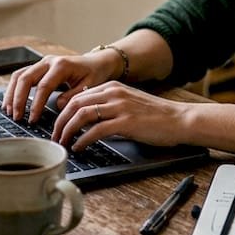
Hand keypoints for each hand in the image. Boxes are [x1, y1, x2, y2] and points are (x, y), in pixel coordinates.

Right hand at [2, 50, 120, 122]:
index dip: (36, 104)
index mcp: (61, 65)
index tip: (33, 119)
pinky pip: (21, 76)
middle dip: (18, 99)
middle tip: (17, 117)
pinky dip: (13, 89)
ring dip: (12, 94)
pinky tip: (11, 103)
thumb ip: (73, 96)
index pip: (43, 86)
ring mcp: (42, 63)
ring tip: (9, 111)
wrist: (96, 63)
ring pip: (19, 76)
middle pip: (25, 78)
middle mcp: (48, 61)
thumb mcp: (89, 86)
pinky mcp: (38, 67)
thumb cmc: (94, 75)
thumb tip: (57, 105)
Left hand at [50, 81, 189, 151]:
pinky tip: (79, 147)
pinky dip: (83, 140)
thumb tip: (87, 119)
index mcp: (112, 87)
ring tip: (63, 142)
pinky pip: (96, 130)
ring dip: (67, 130)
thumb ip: (109, 106)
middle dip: (60, 121)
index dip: (62, 111)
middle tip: (54, 136)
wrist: (179, 119)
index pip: (78, 96)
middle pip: (74, 103)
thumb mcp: (128, 103)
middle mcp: (113, 93)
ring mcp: (119, 107)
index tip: (57, 125)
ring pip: (81, 115)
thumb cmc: (156, 116)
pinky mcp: (126, 122)